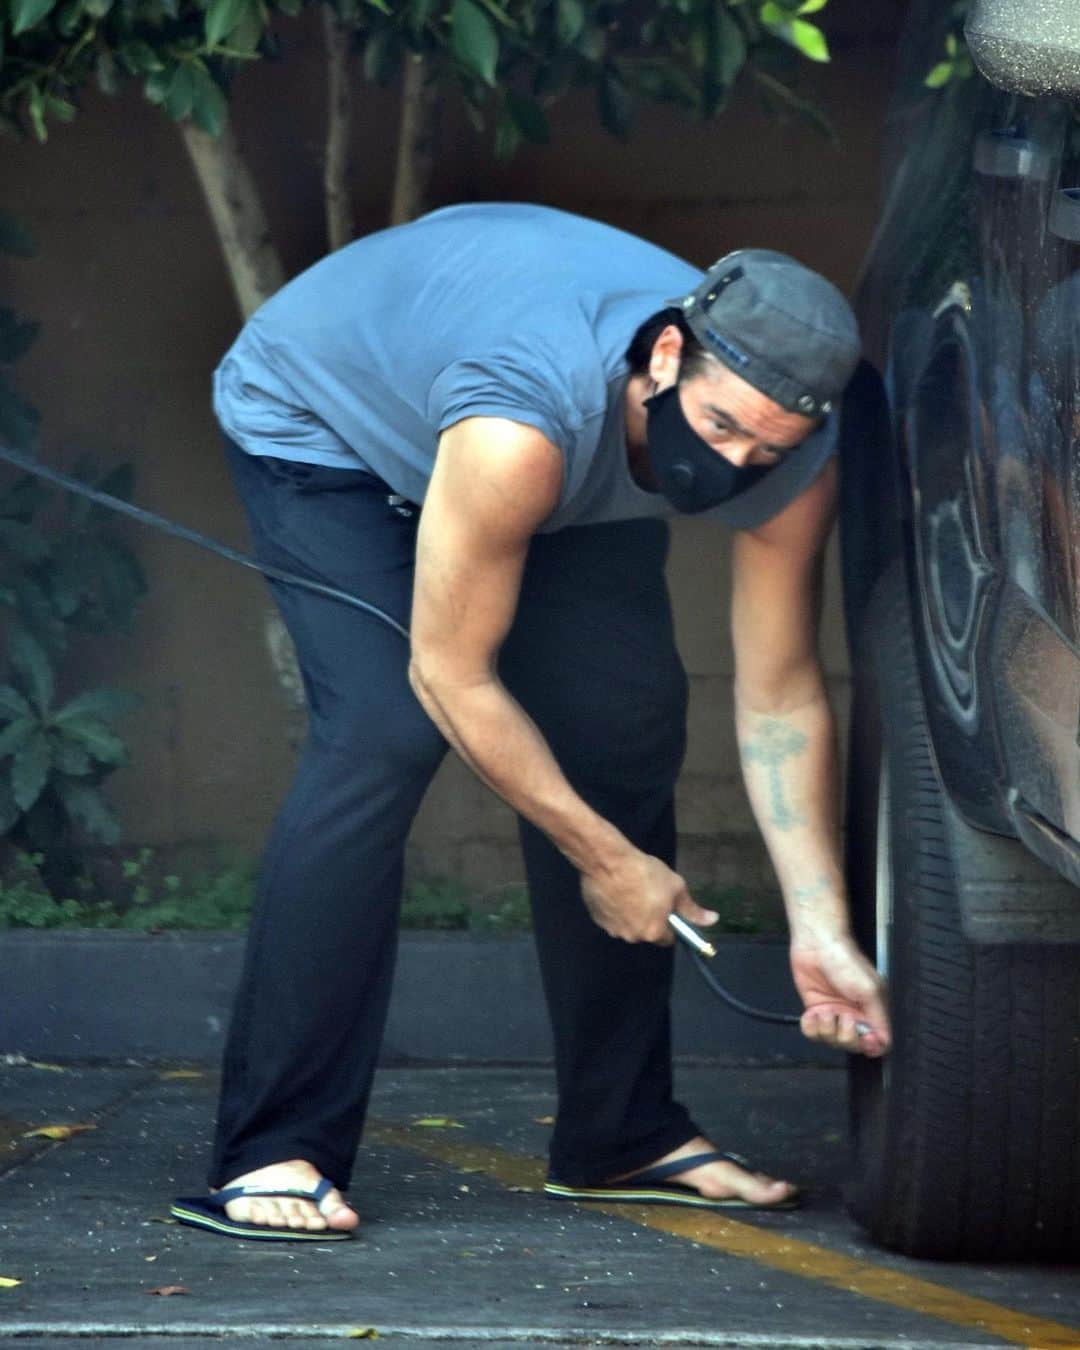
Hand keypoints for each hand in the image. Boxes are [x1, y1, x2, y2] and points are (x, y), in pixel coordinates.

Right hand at [581, 850, 717, 944]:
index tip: (667, 908)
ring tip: (630, 891)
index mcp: (653, 932)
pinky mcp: (596, 919)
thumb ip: (692, 909)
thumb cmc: (645, 873)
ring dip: (630, 915)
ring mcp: (612, 929)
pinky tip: (615, 892)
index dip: (670, 923)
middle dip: (649, 919)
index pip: (668, 939)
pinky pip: (611, 918)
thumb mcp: (675, 887)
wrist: (607, 861)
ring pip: (627, 926)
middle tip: (648, 895)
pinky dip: (614, 910)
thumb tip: (713, 920)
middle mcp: (632, 937)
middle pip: (646, 932)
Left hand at [790, 933, 890, 1057]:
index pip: (877, 1042)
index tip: (864, 1038)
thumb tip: (885, 1042)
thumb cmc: (846, 960)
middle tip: (842, 1016)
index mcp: (872, 1011)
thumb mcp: (869, 989)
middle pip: (853, 1046)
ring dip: (826, 1029)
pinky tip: (812, 1014)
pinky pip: (812, 1034)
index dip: (870, 1046)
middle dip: (846, 1036)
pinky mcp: (815, 1011)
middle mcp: (854, 1015)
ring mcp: (834, 1014)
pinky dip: (811, 1028)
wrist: (816, 944)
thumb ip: (879, 1017)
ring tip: (825, 1011)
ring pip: (831, 1042)